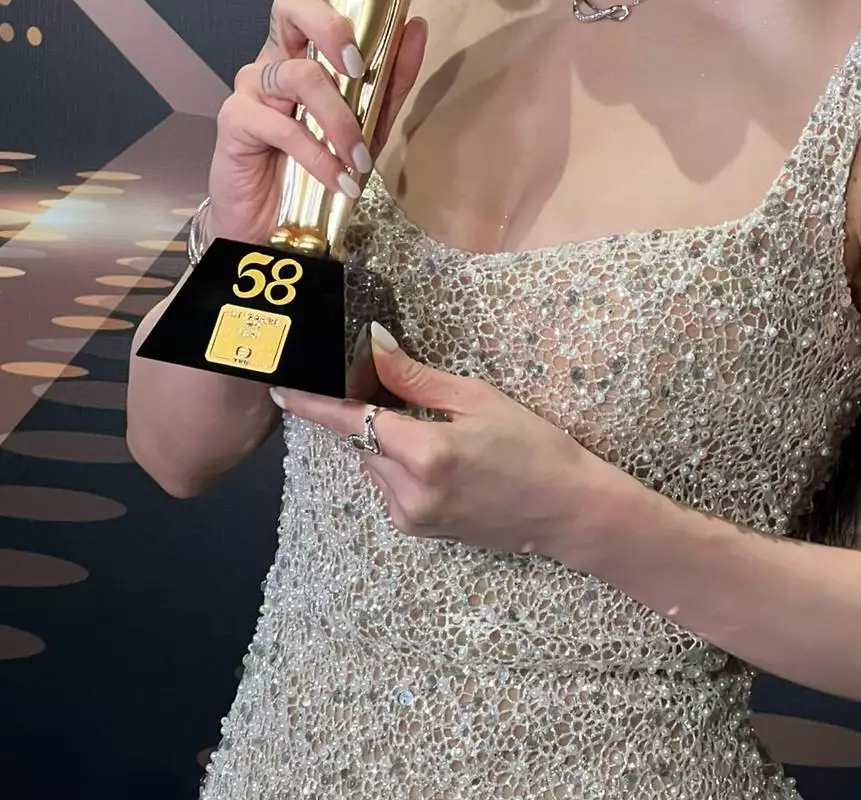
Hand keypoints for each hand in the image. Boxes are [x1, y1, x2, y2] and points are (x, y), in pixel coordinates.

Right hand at [206, 0, 426, 246]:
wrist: (274, 219)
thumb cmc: (320, 159)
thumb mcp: (370, 118)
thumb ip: (393, 75)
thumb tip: (417, 24)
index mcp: (303, 46)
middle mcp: (273, 56)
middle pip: (289, 6)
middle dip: (330, 23)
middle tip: (359, 64)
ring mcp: (251, 87)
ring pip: (298, 75)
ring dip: (339, 119)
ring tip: (360, 158)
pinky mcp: (236, 122)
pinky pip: (282, 126)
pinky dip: (319, 154)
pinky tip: (340, 178)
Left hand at [271, 323, 605, 563]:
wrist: (564, 510)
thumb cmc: (532, 446)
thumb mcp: (478, 399)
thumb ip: (416, 378)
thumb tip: (372, 344)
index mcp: (425, 454)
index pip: (352, 423)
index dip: (313, 405)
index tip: (282, 388)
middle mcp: (409, 492)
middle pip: (361, 441)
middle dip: (365, 413)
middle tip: (392, 388)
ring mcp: (411, 517)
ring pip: (372, 463)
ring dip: (384, 440)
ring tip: (430, 425)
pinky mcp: (416, 529)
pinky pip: (387, 485)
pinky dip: (397, 463)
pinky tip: (435, 455)